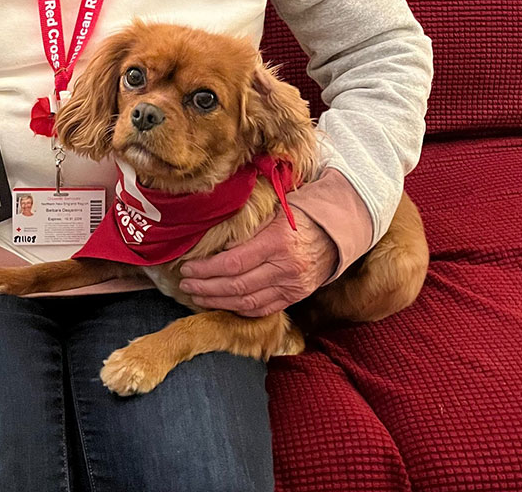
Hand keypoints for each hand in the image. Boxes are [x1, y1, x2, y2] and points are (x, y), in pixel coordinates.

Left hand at [178, 207, 337, 316]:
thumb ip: (245, 227)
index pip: (233, 263)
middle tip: (186, 284)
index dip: (206, 269)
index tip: (188, 268)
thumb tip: (212, 240)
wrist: (335, 232)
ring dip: (218, 301)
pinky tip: (222, 304)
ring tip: (197, 295)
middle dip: (206, 287)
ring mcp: (292, 286)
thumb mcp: (271, 212)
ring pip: (247, 302)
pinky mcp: (295, 297)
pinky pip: (262, 309)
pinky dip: (239, 309)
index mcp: (276, 242)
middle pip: (237, 286)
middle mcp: (285, 268)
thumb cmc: (297, 216)